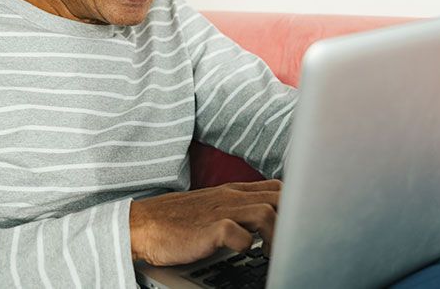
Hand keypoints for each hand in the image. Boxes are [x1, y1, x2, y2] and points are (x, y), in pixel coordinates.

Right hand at [129, 179, 280, 265]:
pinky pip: (238, 234)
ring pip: (265, 213)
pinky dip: (247, 245)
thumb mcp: (213, 205)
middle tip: (291, 242)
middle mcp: (231, 197)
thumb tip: (266, 221)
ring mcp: (220, 211)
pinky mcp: (209, 229)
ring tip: (272, 253)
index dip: (293, 203)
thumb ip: (238, 207)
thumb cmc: (177, 220)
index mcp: (233, 191)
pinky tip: (245, 253)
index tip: (298, 223)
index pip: (277, 187)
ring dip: (275, 235)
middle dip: (292, 219)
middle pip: (278, 198)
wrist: (142, 224)